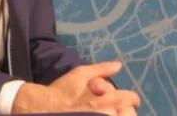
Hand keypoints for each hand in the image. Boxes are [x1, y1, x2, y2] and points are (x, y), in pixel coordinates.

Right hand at [11, 61, 139, 114]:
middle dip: (124, 110)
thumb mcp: (80, 74)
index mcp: (106, 100)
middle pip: (129, 114)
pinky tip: (98, 114)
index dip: (129, 98)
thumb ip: (101, 69)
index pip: (131, 100)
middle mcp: (106, 115)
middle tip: (115, 108)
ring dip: (115, 115)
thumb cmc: (63, 90)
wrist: (45, 108)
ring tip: (106, 112)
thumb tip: (118, 65)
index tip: (124, 100)